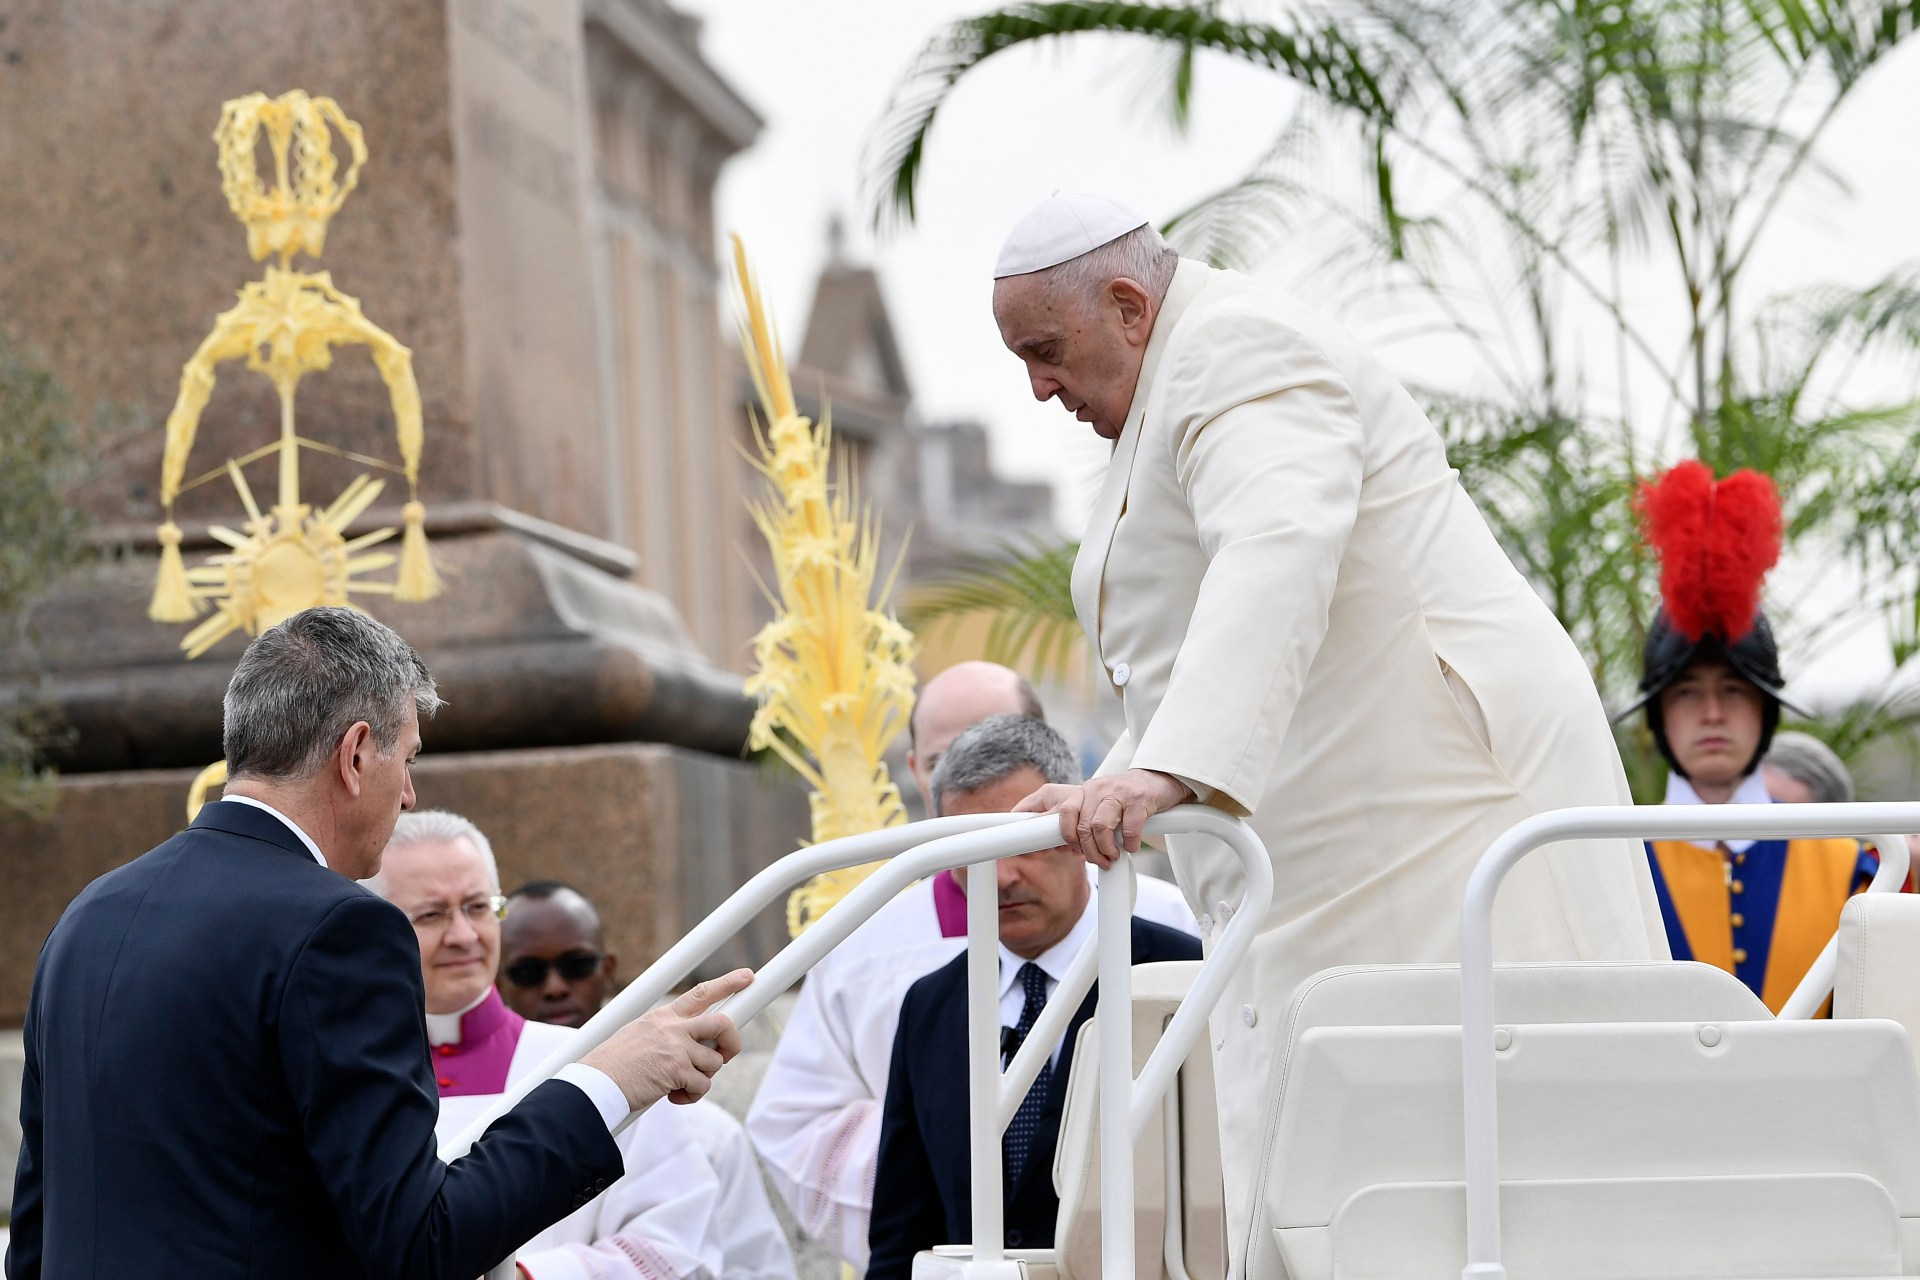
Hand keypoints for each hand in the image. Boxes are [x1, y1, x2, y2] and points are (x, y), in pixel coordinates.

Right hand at [582, 968, 751, 1109]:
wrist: (596, 1083)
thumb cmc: (614, 1065)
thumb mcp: (639, 1034)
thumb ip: (668, 1034)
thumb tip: (694, 1044)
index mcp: (663, 1017)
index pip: (700, 994)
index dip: (727, 983)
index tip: (746, 976)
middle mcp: (672, 1028)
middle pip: (722, 1023)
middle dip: (732, 1041)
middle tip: (725, 1054)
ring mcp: (676, 1048)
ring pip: (714, 1061)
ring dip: (703, 1077)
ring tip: (680, 1083)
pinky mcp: (677, 1070)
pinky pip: (702, 1085)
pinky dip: (691, 1095)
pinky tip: (673, 1095)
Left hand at [1014, 770, 1193, 867]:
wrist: (1158, 780)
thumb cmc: (1122, 798)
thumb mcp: (1095, 803)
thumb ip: (1078, 821)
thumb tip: (1059, 847)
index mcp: (1081, 793)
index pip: (1055, 811)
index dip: (1050, 833)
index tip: (1047, 848)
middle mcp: (1094, 790)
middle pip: (1077, 825)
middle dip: (1085, 849)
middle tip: (1096, 859)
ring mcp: (1115, 793)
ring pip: (1098, 827)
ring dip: (1104, 849)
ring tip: (1113, 856)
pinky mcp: (1138, 800)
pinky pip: (1128, 828)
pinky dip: (1128, 843)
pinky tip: (1130, 847)